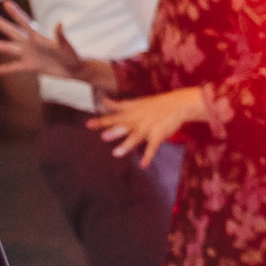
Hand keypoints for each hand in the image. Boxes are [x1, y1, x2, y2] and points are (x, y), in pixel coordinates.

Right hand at [0, 0, 90, 79]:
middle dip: (0, 24)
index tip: (6, 2)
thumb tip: (60, 23)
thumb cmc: (73, 55)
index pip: (24, 22)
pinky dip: (4, 69)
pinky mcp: (30, 66)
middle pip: (12, 32)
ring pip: (8, 49)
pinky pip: (14, 68)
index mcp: (38, 37)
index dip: (15, 13)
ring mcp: (29, 54)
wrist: (76, 69)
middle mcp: (31, 44)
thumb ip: (61, 36)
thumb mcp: (66, 46)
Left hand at [94, 86, 208, 166]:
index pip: (114, 115)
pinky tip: (143, 165)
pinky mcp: (158, 135)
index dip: (101, 120)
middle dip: (114, 131)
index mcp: (131, 112)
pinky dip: (148, 156)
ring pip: (136, 137)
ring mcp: (148, 128)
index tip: (88, 125)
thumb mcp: (136, 102)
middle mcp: (137, 120)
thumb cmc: (156, 104)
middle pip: (124, 125)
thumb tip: (104, 100)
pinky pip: (152, 147)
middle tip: (103, 137)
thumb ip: (119, 104)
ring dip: (127, 145)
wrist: (178, 104)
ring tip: (116, 153)